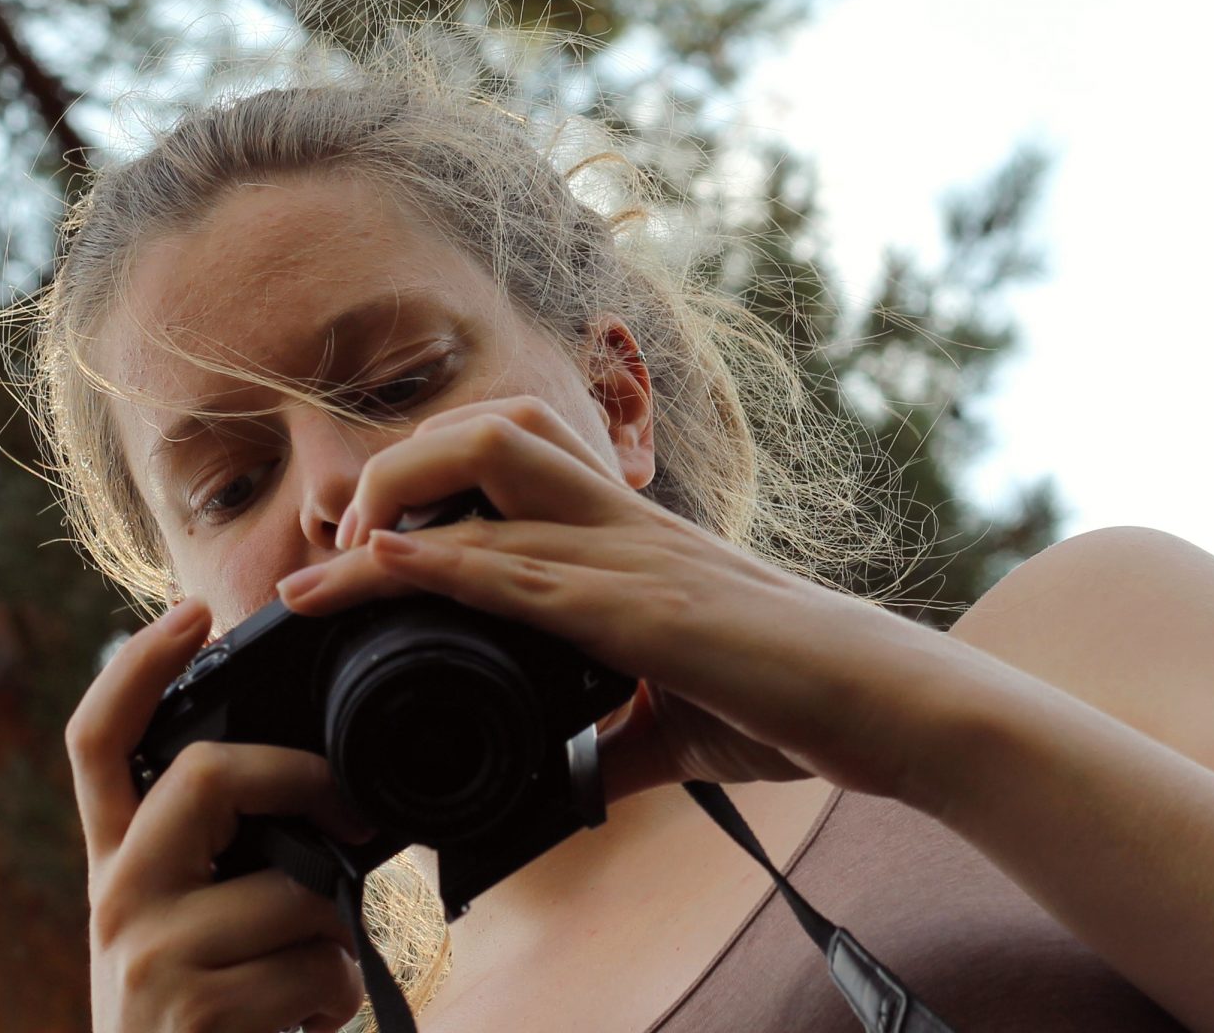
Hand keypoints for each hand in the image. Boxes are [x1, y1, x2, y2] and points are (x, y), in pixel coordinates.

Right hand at [66, 600, 375, 1032]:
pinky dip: (331, 1000)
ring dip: (332, 942)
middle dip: (299, 779)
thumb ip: (226, 861)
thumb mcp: (194, 932)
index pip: (96, 742)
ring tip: (304, 987)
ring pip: (294, 890)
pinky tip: (297, 1029)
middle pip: (206, 774)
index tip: (191, 609)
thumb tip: (320, 803)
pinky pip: (313, 966)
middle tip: (351, 817)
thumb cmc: (210, 1025)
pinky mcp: (192, 1009)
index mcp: (116, 866)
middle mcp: (115, 898)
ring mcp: (147, 954)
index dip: (136, 666)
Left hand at [278, 396, 974, 808]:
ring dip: (391, 504)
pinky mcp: (637, 609)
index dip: (434, 481)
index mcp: (630, 539)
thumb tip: (570, 783)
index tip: (368, 544)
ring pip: (485, 478)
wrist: (883, 703)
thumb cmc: (797, 701)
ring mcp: (627, 557)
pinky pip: (517, 566)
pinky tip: (381, 563)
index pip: (517, 463)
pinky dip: (437, 561)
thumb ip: (617, 741)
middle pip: (490, 431)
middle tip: (344, 543)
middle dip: (399, 467)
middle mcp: (621, 525)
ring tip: (329, 562)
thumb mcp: (683, 722)